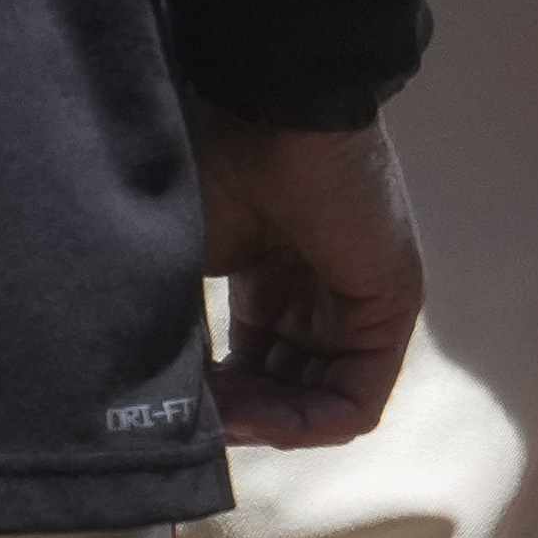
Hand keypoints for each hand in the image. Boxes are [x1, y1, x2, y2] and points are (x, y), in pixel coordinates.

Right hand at [192, 109, 425, 445]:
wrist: (273, 114)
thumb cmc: (220, 166)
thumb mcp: (186, 257)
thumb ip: (179, 322)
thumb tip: (147, 392)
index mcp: (273, 279)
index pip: (252, 364)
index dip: (214, 396)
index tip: (167, 404)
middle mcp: (318, 299)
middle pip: (285, 389)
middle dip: (238, 416)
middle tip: (193, 421)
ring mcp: (359, 308)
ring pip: (320, 403)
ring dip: (269, 424)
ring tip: (224, 423)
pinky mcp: (389, 313)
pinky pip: (359, 399)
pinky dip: (310, 423)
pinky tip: (264, 422)